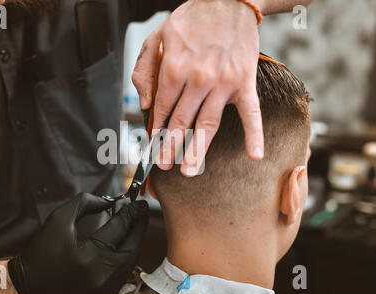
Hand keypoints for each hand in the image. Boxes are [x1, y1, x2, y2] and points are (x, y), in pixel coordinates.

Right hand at [8, 193, 148, 293]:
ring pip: (130, 260)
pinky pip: (123, 272)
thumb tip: (110, 201)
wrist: (26, 287)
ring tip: (132, 223)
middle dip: (138, 225)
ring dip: (134, 240)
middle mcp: (102, 277)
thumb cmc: (41, 253)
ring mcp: (105, 290)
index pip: (120, 229)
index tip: (137, 202)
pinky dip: (126, 255)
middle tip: (140, 210)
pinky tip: (123, 241)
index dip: (130, 213)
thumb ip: (85, 203)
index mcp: (90, 257)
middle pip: (132, 246)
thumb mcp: (58, 220)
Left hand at [132, 0, 262, 176]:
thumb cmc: (192, 20)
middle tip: (163, 166)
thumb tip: (145, 104)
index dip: (155, 129)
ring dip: (197, 151)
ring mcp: (223, 83)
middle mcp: (198, 78)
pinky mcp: (244, 83)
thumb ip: (144, 70)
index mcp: (174, 67)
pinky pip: (251, 114)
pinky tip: (254, 155)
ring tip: (189, 171)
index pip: (161, 108)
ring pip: (208, 124)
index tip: (152, 146)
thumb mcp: (157, 36)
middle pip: (181, 121)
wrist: (229, 0)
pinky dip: (254, 135)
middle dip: (169, 147)